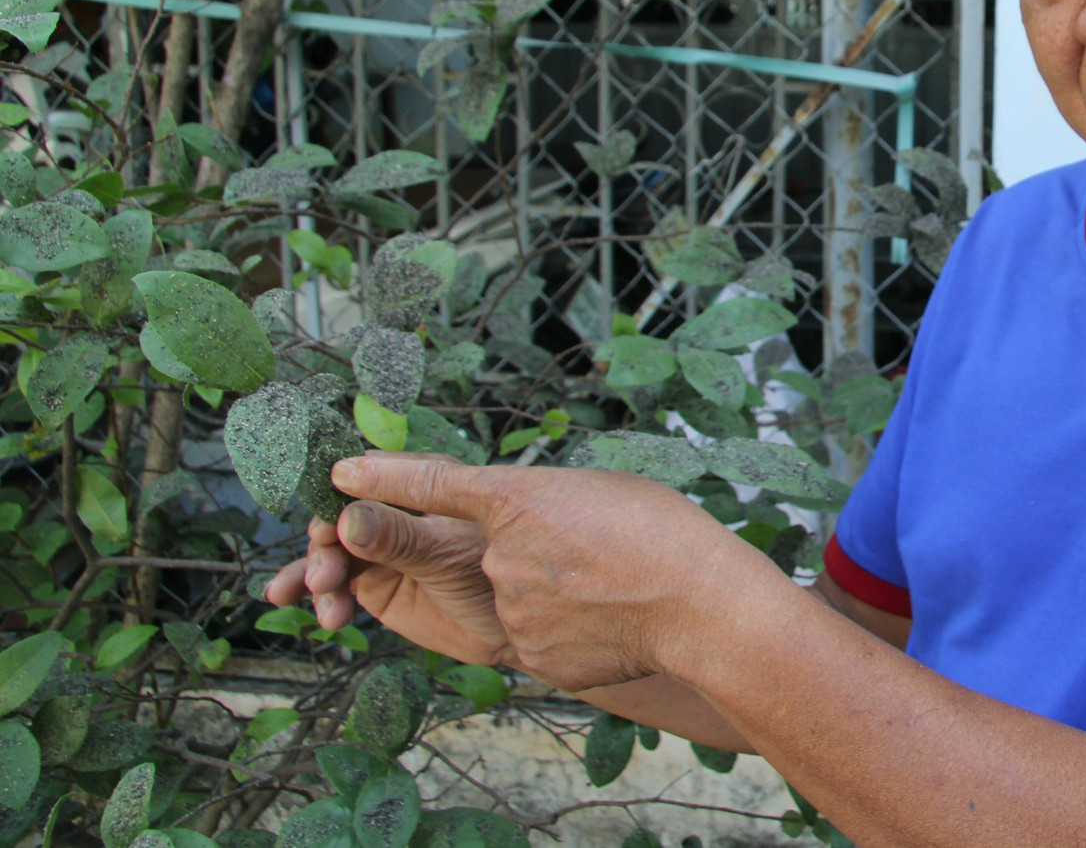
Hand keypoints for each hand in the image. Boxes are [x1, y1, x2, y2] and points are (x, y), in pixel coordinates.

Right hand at [265, 454, 509, 667]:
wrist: (505, 631)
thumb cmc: (491, 577)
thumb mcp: (444, 553)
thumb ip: (397, 538)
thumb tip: (345, 516)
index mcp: (421, 481)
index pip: (367, 472)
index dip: (338, 494)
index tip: (326, 525)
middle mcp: (394, 507)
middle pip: (338, 512)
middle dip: (325, 545)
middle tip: (326, 579)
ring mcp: (379, 544)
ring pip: (330, 548)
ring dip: (316, 573)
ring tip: (328, 608)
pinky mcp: (370, 579)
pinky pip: (331, 579)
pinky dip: (311, 589)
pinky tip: (284, 599)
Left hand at [327, 456, 797, 693]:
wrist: (701, 608)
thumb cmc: (665, 534)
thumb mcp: (602, 489)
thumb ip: (543, 504)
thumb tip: (523, 525)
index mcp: (517, 499)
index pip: (433, 484)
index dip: (384, 477)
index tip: (341, 475)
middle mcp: (499, 555)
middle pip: (495, 553)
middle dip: (537, 555)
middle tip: (599, 557)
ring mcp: (511, 610)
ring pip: (518, 598)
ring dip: (557, 595)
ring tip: (615, 592)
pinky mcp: (530, 654)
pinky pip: (538, 636)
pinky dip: (571, 631)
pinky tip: (612, 624)